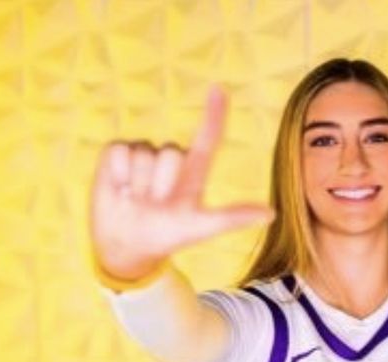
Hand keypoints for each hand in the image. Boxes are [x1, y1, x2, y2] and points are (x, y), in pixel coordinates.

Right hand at [90, 85, 274, 279]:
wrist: (127, 246)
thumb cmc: (168, 235)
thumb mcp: (201, 227)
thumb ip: (233, 217)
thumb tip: (272, 214)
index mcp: (193, 170)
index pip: (207, 137)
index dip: (214, 114)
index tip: (219, 89)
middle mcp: (169, 156)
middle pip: (171, 153)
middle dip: (161, 184)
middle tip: (156, 203)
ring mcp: (143, 152)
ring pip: (144, 154)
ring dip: (138, 184)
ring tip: (136, 198)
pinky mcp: (116, 153)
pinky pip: (118, 151)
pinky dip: (117, 175)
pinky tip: (119, 189)